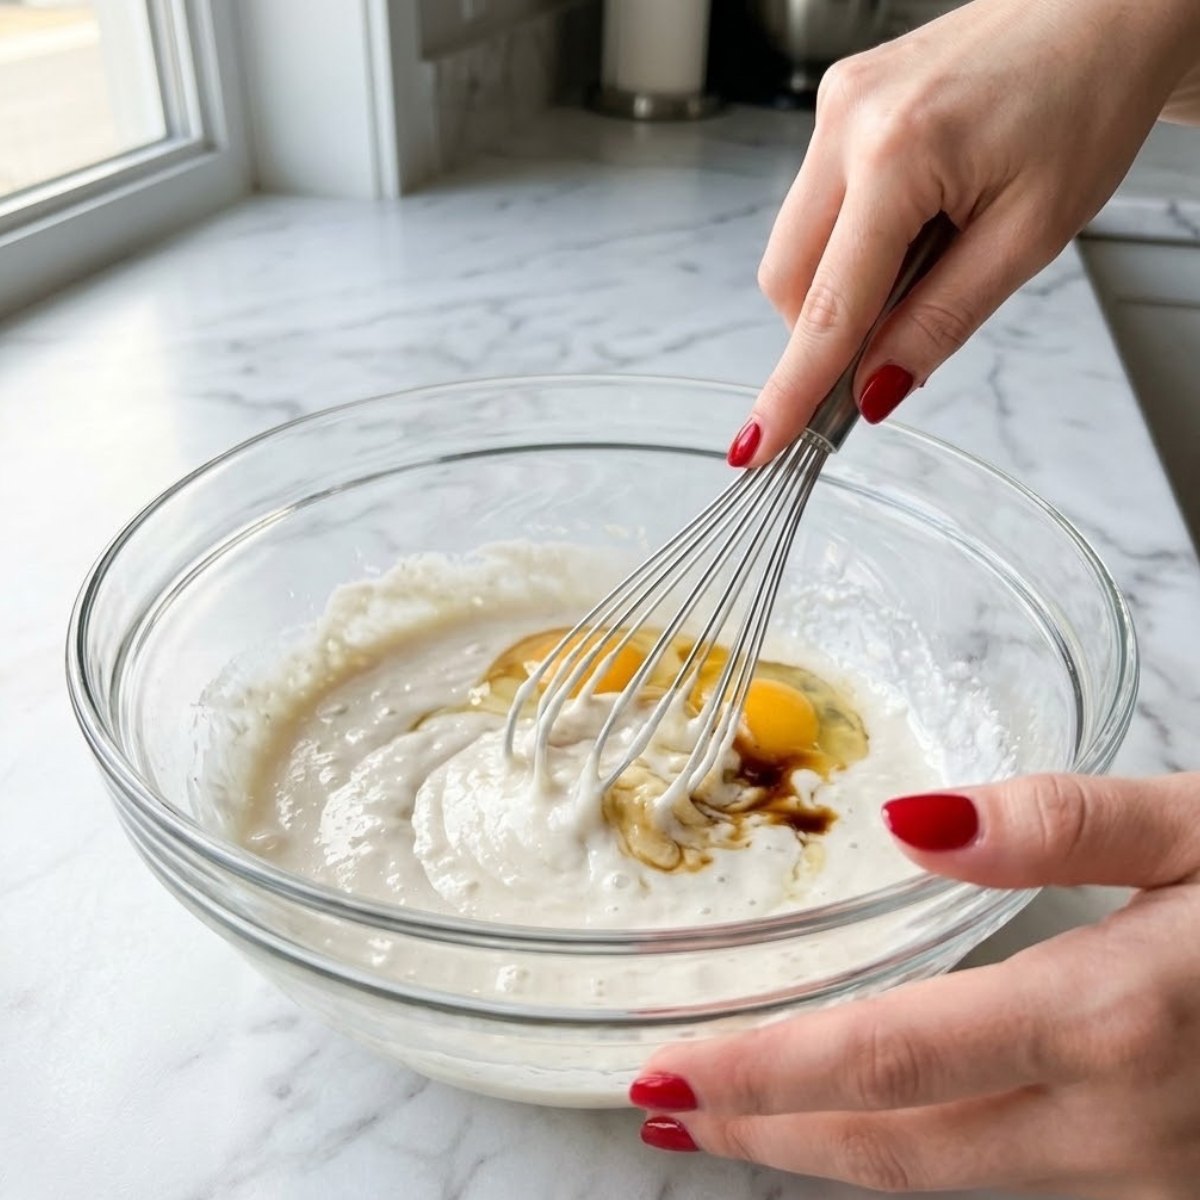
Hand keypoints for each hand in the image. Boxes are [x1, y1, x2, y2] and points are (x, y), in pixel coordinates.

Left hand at [630, 772, 1199, 1197]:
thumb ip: (1063, 821)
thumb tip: (914, 824)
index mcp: (1112, 1021)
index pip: (885, 1065)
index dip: (765, 1075)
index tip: (669, 1072)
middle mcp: (1122, 1126)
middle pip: (897, 1150)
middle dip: (769, 1132)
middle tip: (669, 1105)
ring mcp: (1154, 1177)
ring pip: (952, 1180)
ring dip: (832, 1151)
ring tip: (741, 1116)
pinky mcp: (1173, 1184)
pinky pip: (1016, 1179)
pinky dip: (923, 1153)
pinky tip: (879, 1119)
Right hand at [728, 0, 1199, 466]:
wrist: (1107, 5)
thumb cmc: (1088, 97)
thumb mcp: (1032, 232)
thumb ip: (942, 318)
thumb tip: (876, 389)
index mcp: (898, 154)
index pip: (828, 306)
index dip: (791, 388)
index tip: (757, 445)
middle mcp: (846, 122)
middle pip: (786, 279)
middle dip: (825, 330)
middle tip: (894, 340)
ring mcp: (834, 105)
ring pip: (794, 243)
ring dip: (842, 282)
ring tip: (929, 254)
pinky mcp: (839, 101)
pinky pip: (815, 202)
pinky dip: (851, 240)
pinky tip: (913, 221)